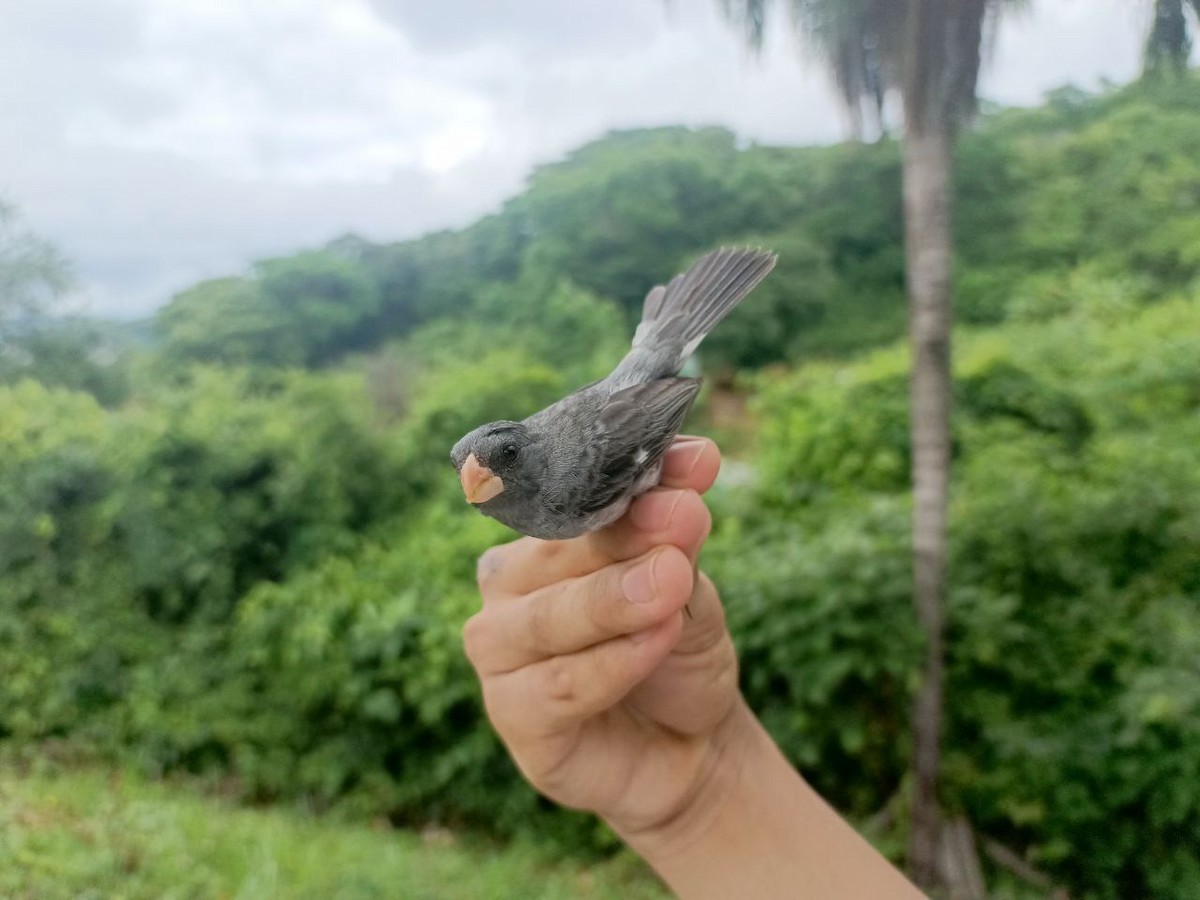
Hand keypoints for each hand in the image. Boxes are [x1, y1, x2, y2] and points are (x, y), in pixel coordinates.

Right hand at [462, 436, 741, 835]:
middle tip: (685, 521)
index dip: (630, 474)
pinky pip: (557, 687)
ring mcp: (499, 650)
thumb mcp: (686, 581)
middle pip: (554, 553)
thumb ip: (676, 531)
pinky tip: (656, 644)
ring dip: (612, 600)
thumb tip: (691, 463)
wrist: (692, 743)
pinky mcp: (512, 715)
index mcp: (538, 536)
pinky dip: (611, 664)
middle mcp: (505, 584)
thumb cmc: (675, 647)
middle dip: (623, 539)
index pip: (574, 493)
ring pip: (548, 619)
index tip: (697, 462)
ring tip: (672, 585)